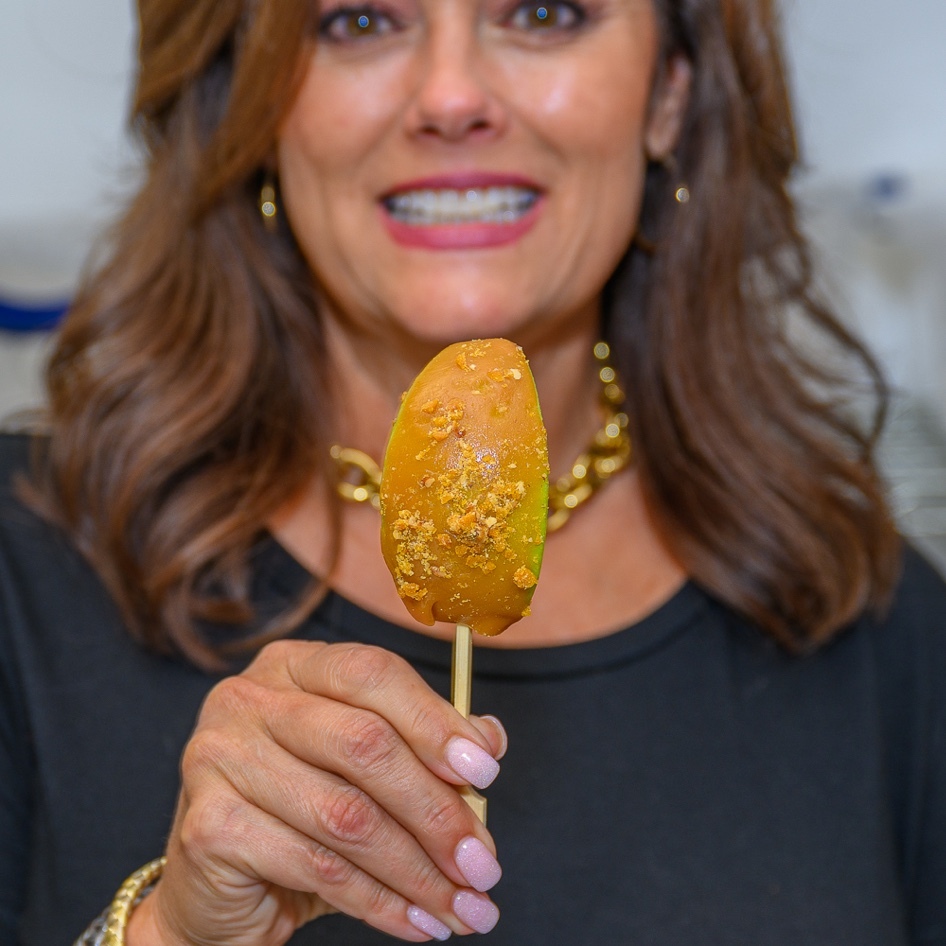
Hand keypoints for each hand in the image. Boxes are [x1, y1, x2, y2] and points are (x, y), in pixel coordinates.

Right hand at [127, 640, 506, 944]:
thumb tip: (489, 739)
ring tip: (462, 905)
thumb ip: (422, 745)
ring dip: (418, 870)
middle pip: (365, 744)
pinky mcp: (208, 826)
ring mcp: (221, 758)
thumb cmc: (300, 814)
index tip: (486, 771)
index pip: (372, 674)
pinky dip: (379, 902)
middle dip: (436, 810)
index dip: (434, 721)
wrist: (217, 889)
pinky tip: (416, 922)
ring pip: (347, 814)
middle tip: (482, 863)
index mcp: (294, 665)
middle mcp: (249, 698)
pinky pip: (317, 866)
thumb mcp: (365, 770)